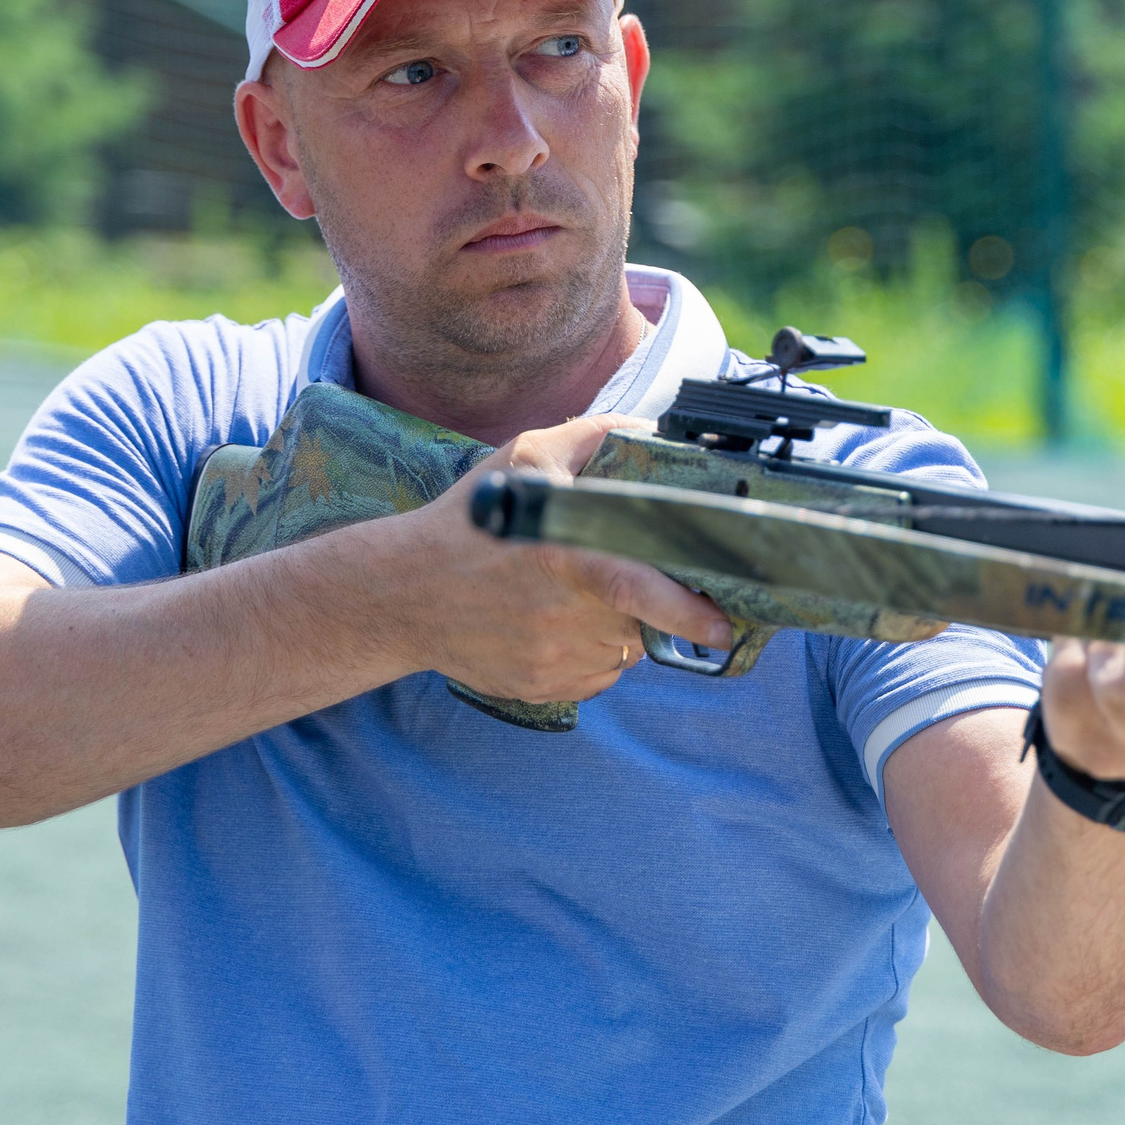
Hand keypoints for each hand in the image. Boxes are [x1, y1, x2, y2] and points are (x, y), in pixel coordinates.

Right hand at [337, 414, 734, 705]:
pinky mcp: (545, 690)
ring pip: (622, 649)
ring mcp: (557, 662)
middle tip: (610, 573)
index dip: (693, 616)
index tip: (725, 626)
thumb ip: (596, 438)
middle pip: (644, 620)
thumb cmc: (470, 521)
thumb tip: (655, 434)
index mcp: (572, 561)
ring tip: (568, 593)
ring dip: (616, 625)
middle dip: (644, 600)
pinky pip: (596, 674)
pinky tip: (551, 622)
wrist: (400, 593)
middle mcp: (569, 619)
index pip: (649, 596)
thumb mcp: (526, 455)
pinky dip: (590, 651)